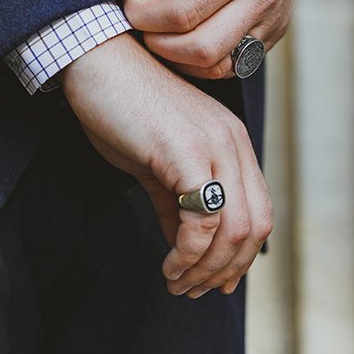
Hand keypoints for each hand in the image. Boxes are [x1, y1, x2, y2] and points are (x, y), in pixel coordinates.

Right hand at [60, 33, 272, 297]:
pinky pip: (203, 222)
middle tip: (191, 292)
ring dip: (205, 270)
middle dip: (224, 272)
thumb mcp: (153, 164)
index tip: (213, 284)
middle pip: (254, 228)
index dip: (239, 257)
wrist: (95, 62)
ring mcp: (214, 145)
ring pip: (233, 231)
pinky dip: (188, 254)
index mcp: (232, 143)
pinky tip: (168, 265)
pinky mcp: (187, 152)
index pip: (258, 213)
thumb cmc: (118, 107)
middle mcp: (233, 143)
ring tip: (176, 285)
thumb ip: (174, 204)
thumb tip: (183, 248)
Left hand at [103, 0, 306, 78]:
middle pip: (200, 49)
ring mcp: (272, 22)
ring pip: (217, 67)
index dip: (144, 14)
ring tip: (159, 29)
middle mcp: (262, 0)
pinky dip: (199, 61)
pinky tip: (183, 36)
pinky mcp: (273, 35)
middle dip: (157, 42)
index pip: (182, 14)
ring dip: (177, 57)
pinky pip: (232, 66)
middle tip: (142, 18)